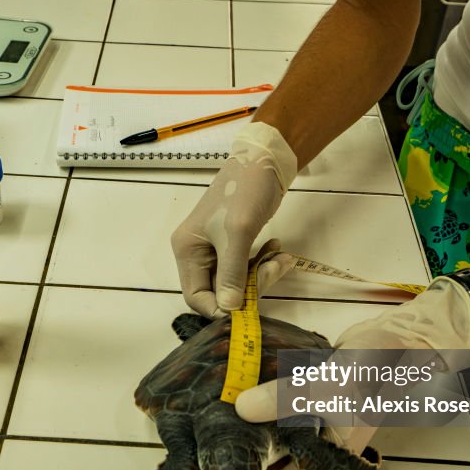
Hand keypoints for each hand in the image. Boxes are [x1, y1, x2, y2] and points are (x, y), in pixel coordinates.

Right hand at [171, 122, 296, 317]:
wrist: (263, 160)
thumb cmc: (244, 191)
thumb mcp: (237, 233)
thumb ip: (231, 274)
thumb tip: (228, 309)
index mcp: (187, 250)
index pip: (196, 296)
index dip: (220, 307)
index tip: (248, 307)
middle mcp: (197, 253)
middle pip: (219, 291)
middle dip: (249, 287)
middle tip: (273, 270)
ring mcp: (217, 248)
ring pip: (237, 281)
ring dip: (262, 275)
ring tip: (281, 258)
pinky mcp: (235, 243)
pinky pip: (248, 266)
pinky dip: (264, 263)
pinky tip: (279, 251)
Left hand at [190, 276, 469, 469]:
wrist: (409, 338)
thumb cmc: (381, 370)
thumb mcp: (335, 384)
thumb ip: (291, 397)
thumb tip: (242, 408)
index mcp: (324, 459)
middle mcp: (312, 445)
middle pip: (261, 466)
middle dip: (228, 460)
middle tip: (189, 448)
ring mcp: (306, 420)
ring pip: (262, 435)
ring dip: (235, 429)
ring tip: (197, 420)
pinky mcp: (302, 394)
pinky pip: (268, 404)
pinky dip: (247, 398)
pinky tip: (221, 388)